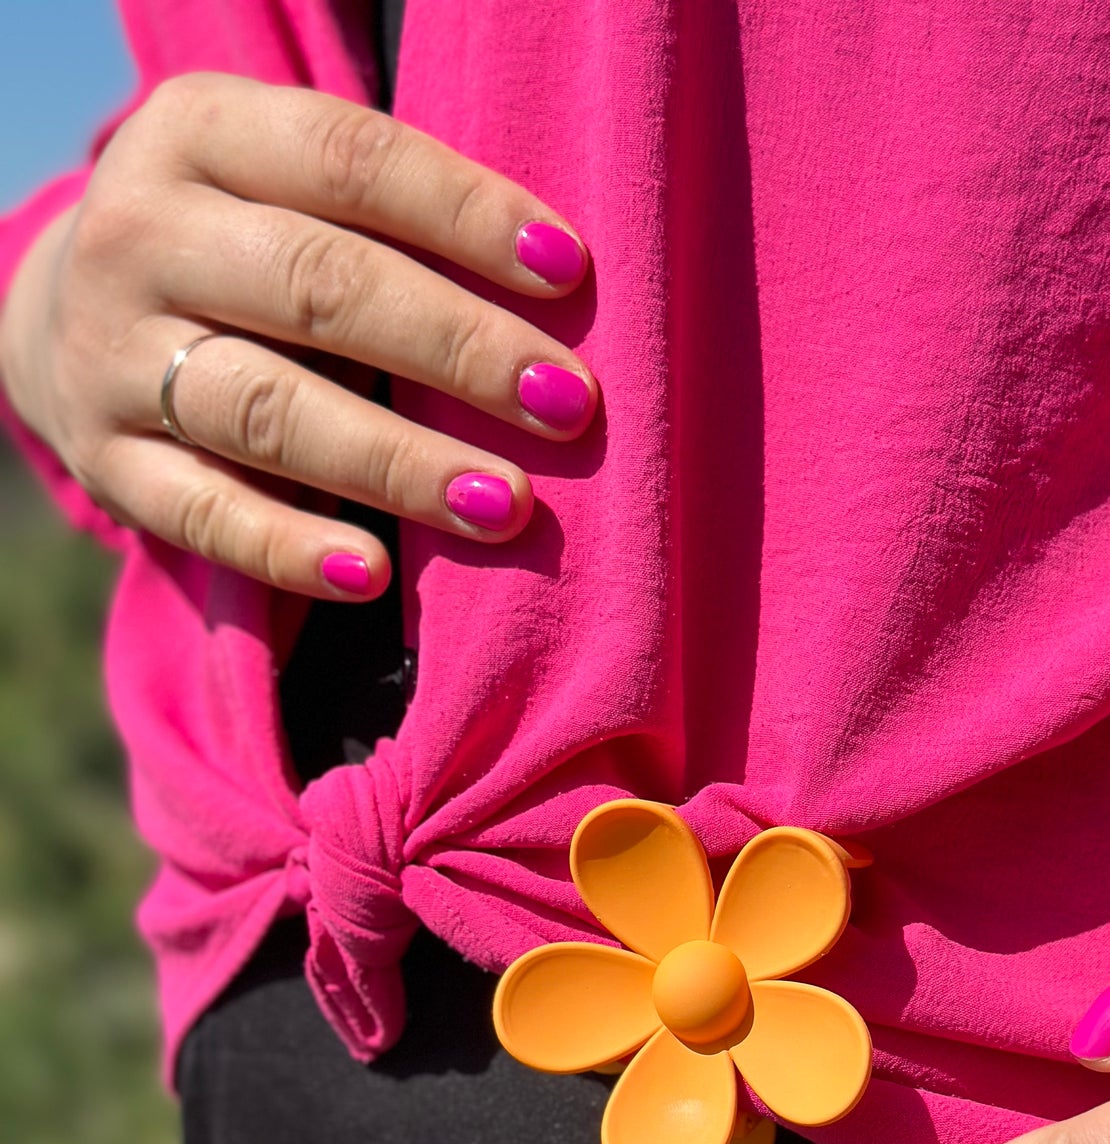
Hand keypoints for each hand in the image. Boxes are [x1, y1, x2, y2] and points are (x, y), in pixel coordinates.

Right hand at [0, 73, 597, 596]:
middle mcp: (140, 236)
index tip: (568, 272)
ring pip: (270, 409)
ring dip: (398, 461)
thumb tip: (556, 295)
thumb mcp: (291, 187)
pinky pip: (206, 515)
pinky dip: (292, 550)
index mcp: (197, 131)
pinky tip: (376, 575)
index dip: (463, 214)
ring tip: (505, 502)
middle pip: (317, 287)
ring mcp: (111, 356)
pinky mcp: (108, 464)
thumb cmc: (247, 246)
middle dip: (457, 348)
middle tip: (565, 404)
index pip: (348, 160)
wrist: (69, 314)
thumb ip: (392, 222)